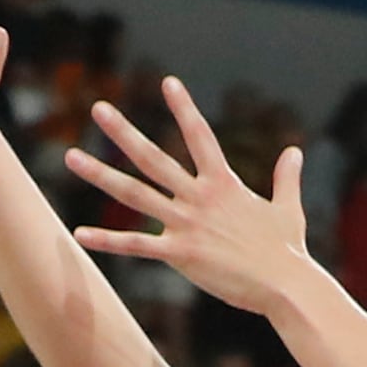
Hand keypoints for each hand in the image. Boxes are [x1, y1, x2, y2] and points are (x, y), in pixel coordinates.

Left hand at [63, 79, 317, 312]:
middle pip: (153, 157)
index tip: (167, 82)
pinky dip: (107, 241)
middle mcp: (200, 197)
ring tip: (72, 157)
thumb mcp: (288, 209)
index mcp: (223, 183)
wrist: (286, 285)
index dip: (183, 107)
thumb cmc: (288, 251)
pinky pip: (136, 246)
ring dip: (101, 175)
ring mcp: (187, 224)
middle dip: (123, 132)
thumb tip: (295, 151)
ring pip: (135, 194)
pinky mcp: (181, 254)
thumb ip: (287, 178)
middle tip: (98, 108)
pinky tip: (79, 235)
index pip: (200, 135)